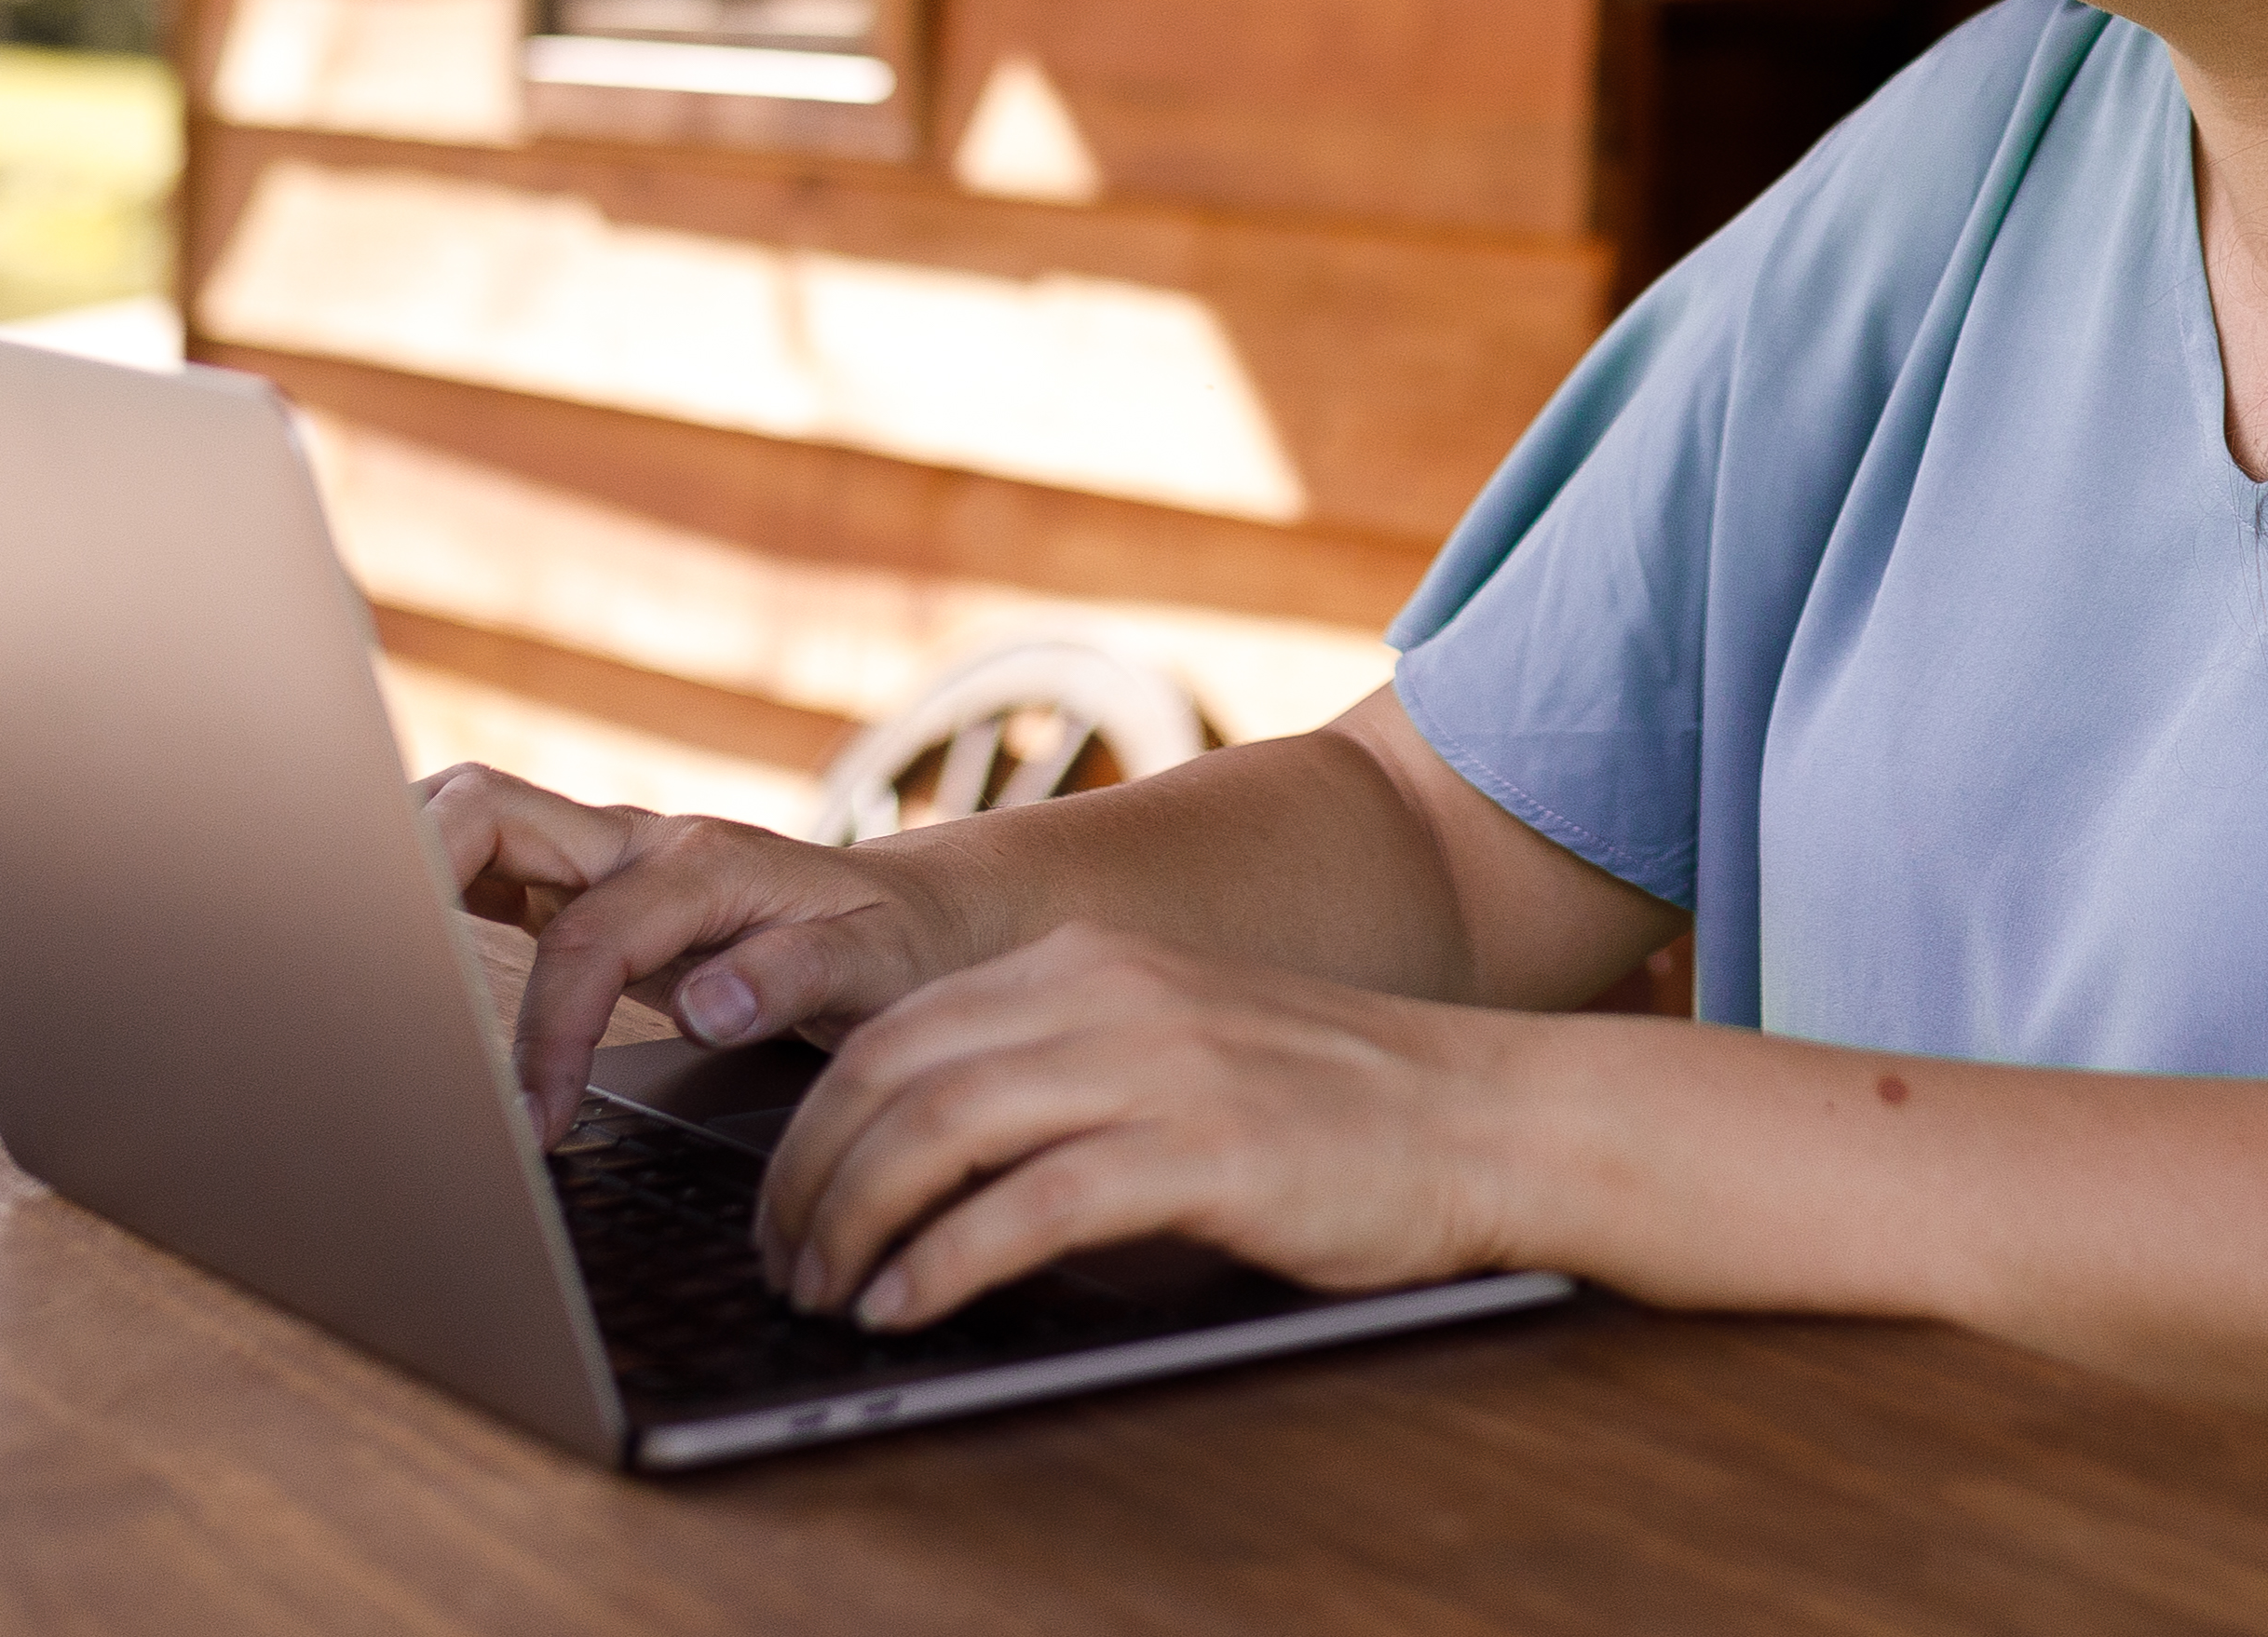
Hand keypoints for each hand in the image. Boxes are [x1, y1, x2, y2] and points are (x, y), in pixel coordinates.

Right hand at [415, 762, 974, 1142]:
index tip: (534, 1126)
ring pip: (471, 814)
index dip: (545, 1035)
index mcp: (702, 866)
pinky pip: (485, 857)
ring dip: (404, 857)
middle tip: (373, 986)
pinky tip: (386, 939)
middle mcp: (639, 842)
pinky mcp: (585, 880)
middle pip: (489, 810)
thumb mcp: (880, 970)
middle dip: (414, 872)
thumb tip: (706, 1003)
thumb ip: (795, 980)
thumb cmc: (900, 945)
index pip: (584, 940)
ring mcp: (604, 853)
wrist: (923, 914)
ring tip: (346, 946)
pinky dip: (425, 881)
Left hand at [751, 923, 1520, 1331]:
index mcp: (1088, 963)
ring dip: (855, 1222)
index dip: (811, 1126)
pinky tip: (911, 1304)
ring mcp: (1155, 1067)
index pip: (896, 1031)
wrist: (1487, 1116)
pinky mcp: (1202, 1153)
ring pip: (940, 1130)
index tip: (783, 1204)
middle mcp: (1107, 996)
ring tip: (826, 1292)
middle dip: (808, 1178)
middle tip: (780, 1262)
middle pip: (893, 1075)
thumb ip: (1060, 1064)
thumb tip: (924, 1146)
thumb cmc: (1332, 1105)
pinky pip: (1029, 1206)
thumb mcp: (1172, 1042)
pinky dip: (945, 1261)